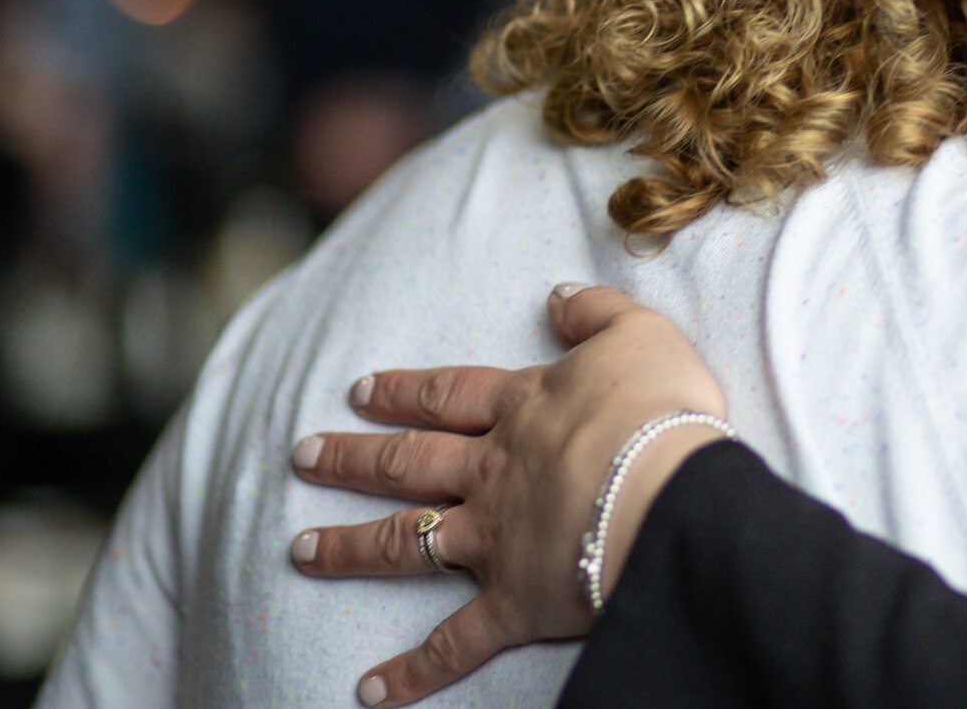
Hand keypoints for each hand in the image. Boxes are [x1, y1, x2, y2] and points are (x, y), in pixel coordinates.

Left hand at [289, 285, 730, 706]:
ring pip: (405, 542)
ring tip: (300, 552)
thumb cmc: (659, 410)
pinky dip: (412, 671)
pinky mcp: (511, 603)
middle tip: (303, 457)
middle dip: (351, 459)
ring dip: (349, 549)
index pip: (446, 395)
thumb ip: (597, 313)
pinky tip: (370, 691)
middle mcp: (491, 472)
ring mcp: (493, 539)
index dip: (402, 391)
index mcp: (521, 409)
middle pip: (406, 462)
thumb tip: (558, 297)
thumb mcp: (640, 333)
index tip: (359, 391)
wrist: (667, 490)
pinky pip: (453, 643)